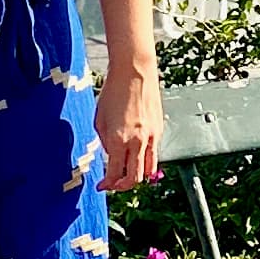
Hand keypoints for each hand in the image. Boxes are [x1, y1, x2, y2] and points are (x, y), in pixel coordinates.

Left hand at [100, 56, 162, 194]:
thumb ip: (104, 142)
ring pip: (148, 170)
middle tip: (114, 184)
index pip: (114, 174)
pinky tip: (136, 155)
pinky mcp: (159, 131)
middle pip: (134, 179)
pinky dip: (145, 161)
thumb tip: (110, 155)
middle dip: (122, 186)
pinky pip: (154, 154)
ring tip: (127, 173)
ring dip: (137, 176)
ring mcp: (151, 138)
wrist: (134, 72)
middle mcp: (137, 142)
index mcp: (118, 140)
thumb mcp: (99, 119)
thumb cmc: (113, 92)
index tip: (102, 186)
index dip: (108, 184)